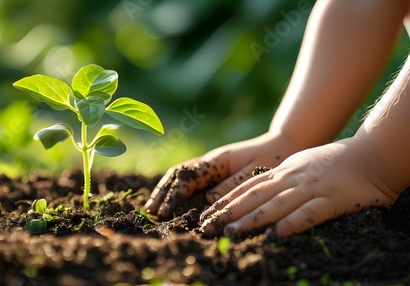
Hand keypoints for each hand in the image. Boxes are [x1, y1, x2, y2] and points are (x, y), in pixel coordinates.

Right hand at [144, 132, 300, 219]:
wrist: (282, 145)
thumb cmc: (272, 159)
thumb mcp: (256, 172)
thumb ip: (233, 184)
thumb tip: (209, 198)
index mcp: (217, 160)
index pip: (188, 177)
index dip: (174, 194)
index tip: (165, 211)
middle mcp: (210, 160)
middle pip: (178, 173)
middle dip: (162, 192)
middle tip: (151, 211)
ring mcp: (210, 163)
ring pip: (180, 174)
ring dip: (166, 189)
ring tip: (154, 206)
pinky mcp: (214, 169)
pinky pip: (189, 177)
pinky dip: (176, 187)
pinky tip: (171, 198)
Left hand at [199, 137, 399, 237]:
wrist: (369, 156)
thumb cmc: (333, 162)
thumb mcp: (298, 165)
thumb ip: (278, 178)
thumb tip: (257, 193)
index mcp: (283, 171)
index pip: (248, 187)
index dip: (226, 201)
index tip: (208, 213)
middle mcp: (291, 178)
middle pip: (254, 196)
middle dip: (229, 212)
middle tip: (209, 226)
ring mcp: (310, 188)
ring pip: (275, 205)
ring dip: (251, 219)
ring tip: (232, 232)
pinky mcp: (331, 200)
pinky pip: (308, 213)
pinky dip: (290, 224)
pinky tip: (274, 235)